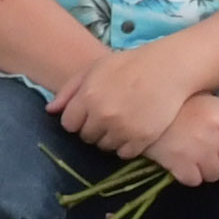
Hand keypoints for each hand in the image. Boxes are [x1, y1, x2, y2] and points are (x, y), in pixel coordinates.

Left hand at [52, 37, 209, 160]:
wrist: (168, 69)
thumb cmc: (130, 65)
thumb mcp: (95, 68)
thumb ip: (69, 89)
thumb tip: (50, 111)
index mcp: (88, 96)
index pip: (68, 124)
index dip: (77, 120)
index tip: (89, 114)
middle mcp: (102, 114)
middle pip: (86, 137)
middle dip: (93, 129)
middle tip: (109, 117)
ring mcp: (122, 128)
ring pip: (104, 147)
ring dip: (110, 138)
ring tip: (122, 122)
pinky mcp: (141, 139)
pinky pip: (124, 153)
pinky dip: (127, 146)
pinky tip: (133, 131)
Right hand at [147, 95, 218, 188]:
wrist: (143, 105)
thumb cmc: (182, 104)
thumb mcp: (216, 107)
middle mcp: (217, 133)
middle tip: (203, 148)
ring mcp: (199, 150)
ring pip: (214, 175)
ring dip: (205, 168)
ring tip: (191, 154)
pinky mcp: (180, 163)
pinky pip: (194, 180)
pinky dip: (188, 174)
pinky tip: (180, 160)